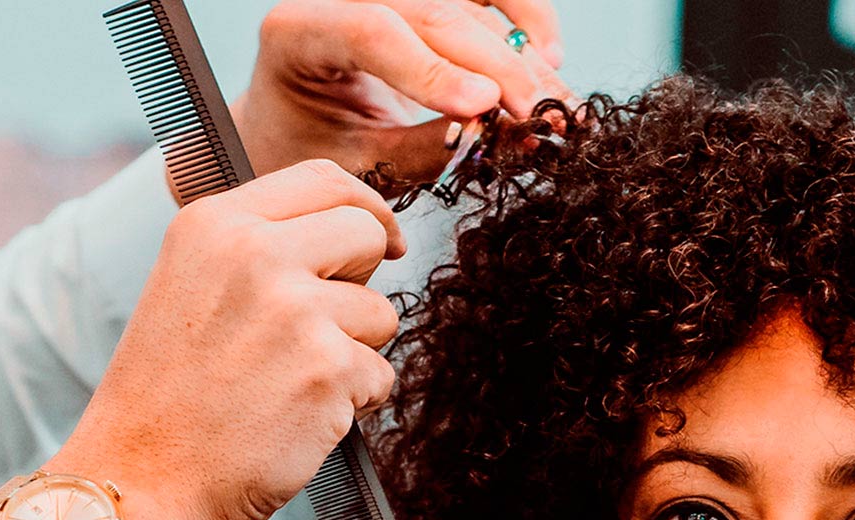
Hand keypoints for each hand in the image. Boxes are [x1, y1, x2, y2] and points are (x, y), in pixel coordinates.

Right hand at [41, 159, 404, 519]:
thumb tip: (352, 230)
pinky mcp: (326, 370)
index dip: (365, 207)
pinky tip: (295, 419)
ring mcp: (294, 310)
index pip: (322, 179)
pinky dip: (353, 406)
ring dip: (353, 354)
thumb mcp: (188, 288)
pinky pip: (380, 376)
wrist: (136, 482)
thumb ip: (255, 251)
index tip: (383, 240)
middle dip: (363, 283)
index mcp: (213, 224)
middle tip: (323, 329)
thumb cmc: (166, 399)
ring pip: (380, 314)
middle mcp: (253, 254)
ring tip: (288, 385)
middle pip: (365, 233)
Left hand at [237, 0, 570, 187]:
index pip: (371, 31)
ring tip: (557, 110)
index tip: (484, 108)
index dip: (432, 68)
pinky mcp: (424, 0)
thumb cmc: (315, 153)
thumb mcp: (357, 167)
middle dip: (496, 67)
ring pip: (469, 5)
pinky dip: (526, 20)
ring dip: (521, 58)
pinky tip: (549, 60)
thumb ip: (423, 151)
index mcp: (298, 32)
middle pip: (432, 12)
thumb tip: (504, 133)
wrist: (299, 133)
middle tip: (541, 119)